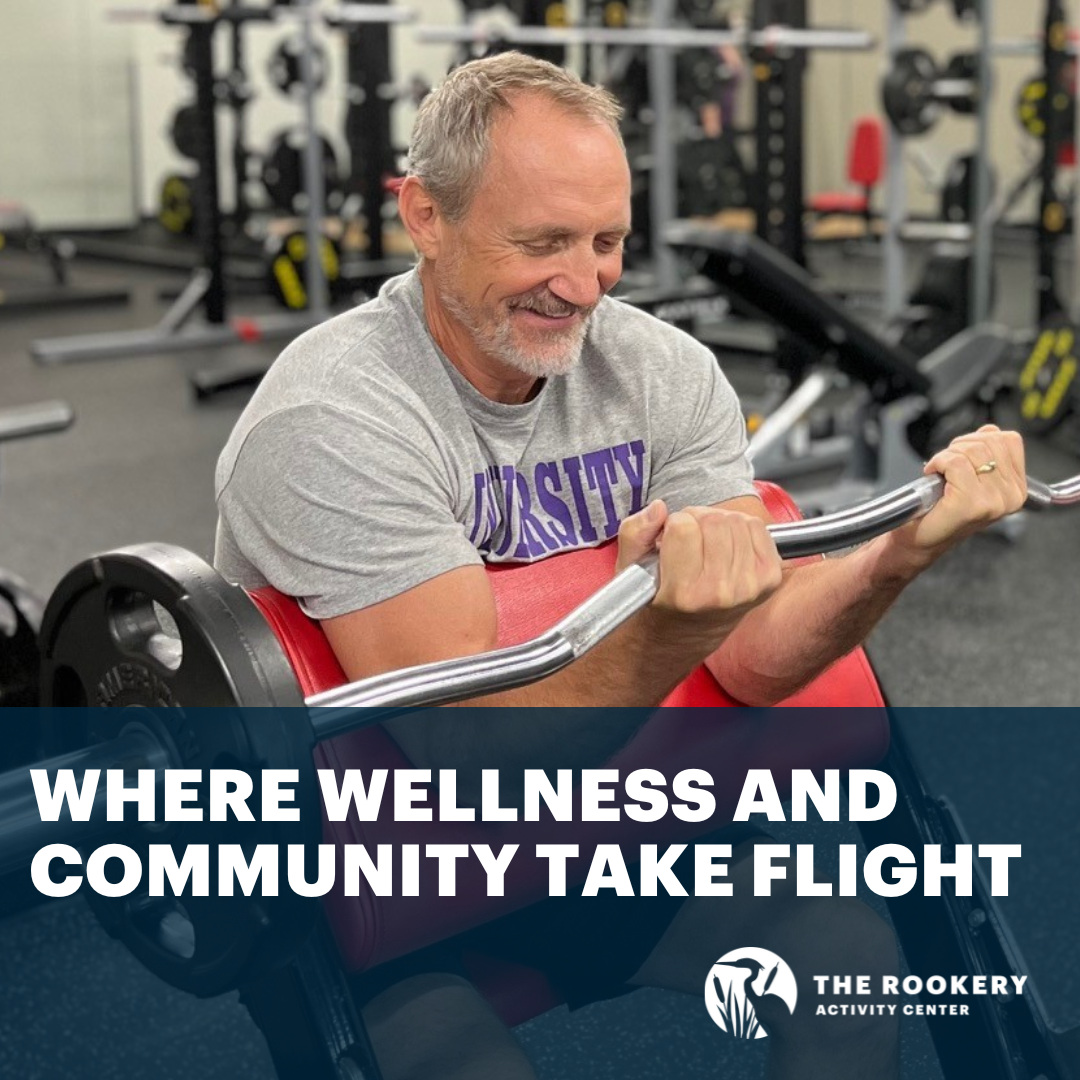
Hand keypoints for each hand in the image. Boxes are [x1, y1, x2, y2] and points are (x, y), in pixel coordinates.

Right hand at [617, 499, 782, 649]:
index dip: (672, 526)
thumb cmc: (657, 599)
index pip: (682, 526)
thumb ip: (634, 533)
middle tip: (689, 540)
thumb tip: (659, 508)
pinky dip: (742, 529)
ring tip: (707, 544)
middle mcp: (720, 593)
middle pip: (713, 519)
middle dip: (697, 521)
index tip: (669, 541)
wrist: (684, 635)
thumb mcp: (630, 569)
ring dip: (719, 524)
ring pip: (737, 520)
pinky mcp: (770, 579)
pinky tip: (727, 547)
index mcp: (684, 593)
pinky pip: (759, 528)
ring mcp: (750, 586)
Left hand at [888, 425, 1026, 565]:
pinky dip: (938, 463)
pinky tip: (933, 476)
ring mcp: (994, 501)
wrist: (919, 538)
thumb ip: (987, 454)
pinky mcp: (971, 503)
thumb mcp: (974, 477)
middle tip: (946, 465)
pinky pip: (955, 463)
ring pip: (972, 450)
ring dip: (948, 455)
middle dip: (960, 446)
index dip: (979, 439)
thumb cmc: (942, 508)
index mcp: (1018, 488)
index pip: (1009, 440)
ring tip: (941, 472)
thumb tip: (989, 431)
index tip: (962, 456)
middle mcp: (1011, 496)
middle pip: (989, 441)